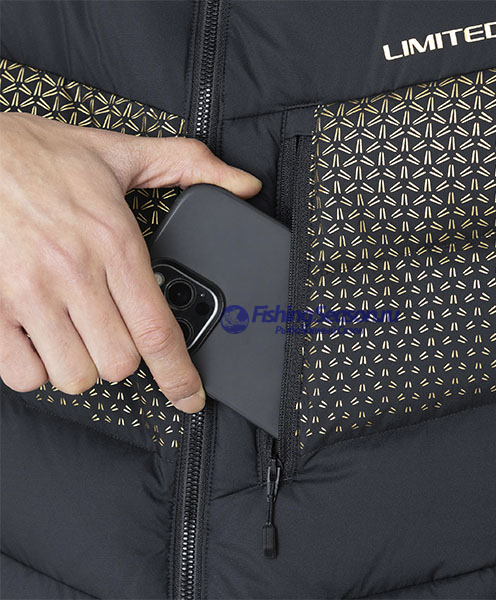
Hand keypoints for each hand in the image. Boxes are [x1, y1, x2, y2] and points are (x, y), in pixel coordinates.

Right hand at [0, 112, 261, 411]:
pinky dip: (38, 369)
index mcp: (115, 243)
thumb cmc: (40, 155)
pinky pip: (22, 372)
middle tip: (119, 336)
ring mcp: (28, 293)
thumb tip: (245, 185)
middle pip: (120, 362)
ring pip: (75, 374)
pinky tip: (44, 342)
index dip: (180, 375)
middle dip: (126, 359)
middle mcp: (74, 273)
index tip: (190, 397)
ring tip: (82, 338)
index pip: (158, 331)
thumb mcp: (123, 152)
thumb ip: (192, 165)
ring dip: (85, 366)